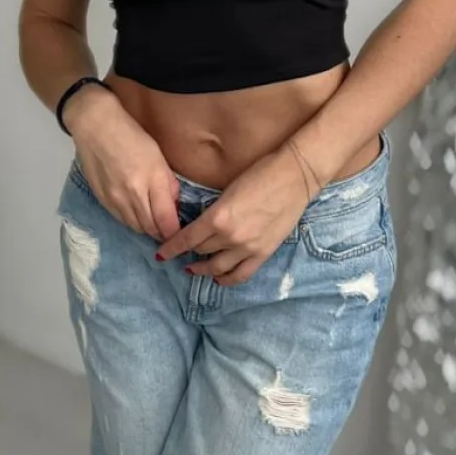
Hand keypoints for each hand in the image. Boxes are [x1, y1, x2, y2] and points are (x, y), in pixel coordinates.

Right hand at [64, 85, 179, 239]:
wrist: (96, 128)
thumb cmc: (132, 135)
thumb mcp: (158, 156)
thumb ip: (168, 182)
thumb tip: (174, 204)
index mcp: (152, 180)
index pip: (166, 220)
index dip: (174, 233)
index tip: (180, 233)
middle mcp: (133, 194)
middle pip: (150, 228)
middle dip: (161, 233)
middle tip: (168, 231)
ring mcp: (115, 200)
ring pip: (135, 227)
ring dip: (147, 228)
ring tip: (154, 224)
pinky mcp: (102, 200)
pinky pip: (121, 220)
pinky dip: (132, 221)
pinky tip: (136, 215)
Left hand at [154, 146, 311, 286]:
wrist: (294, 177)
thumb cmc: (260, 174)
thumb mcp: (228, 190)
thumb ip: (214, 211)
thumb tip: (202, 225)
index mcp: (217, 218)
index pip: (186, 239)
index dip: (171, 248)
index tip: (161, 254)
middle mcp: (230, 237)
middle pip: (200, 251)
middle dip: (189, 251)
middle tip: (183, 251)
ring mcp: (247, 248)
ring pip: (217, 267)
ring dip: (203, 269)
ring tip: (195, 269)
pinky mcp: (263, 254)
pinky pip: (240, 275)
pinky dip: (226, 280)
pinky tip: (219, 279)